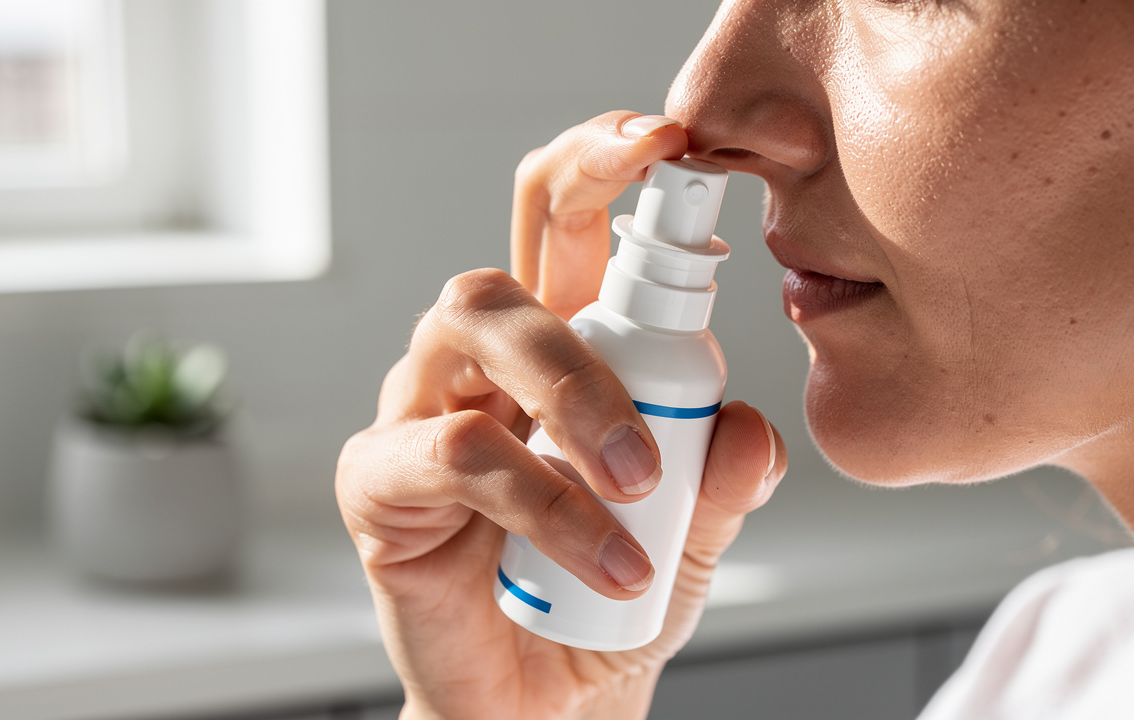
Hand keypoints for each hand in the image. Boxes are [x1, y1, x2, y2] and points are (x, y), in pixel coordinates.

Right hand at [336, 111, 787, 719]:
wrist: (548, 705)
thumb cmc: (607, 599)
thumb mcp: (695, 533)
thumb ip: (723, 474)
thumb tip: (750, 431)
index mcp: (556, 349)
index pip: (565, 222)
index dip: (602, 162)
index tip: (669, 140)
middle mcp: (481, 367)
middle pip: (507, 253)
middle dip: (590, 265)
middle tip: (673, 352)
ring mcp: (422, 413)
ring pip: (474, 326)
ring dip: (577, 393)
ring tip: (639, 483)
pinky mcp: (383, 484)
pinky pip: (455, 450)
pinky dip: (547, 501)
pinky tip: (605, 561)